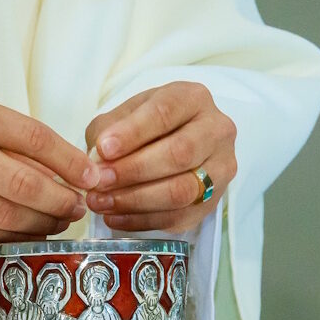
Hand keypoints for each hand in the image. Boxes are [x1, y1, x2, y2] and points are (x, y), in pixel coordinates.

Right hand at [0, 83, 99, 240]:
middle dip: (62, 199)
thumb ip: (2, 129)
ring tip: (60, 219)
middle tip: (81, 205)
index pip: (32, 138)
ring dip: (42, 222)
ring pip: (6, 214)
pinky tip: (28, 228)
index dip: (69, 161)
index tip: (92, 175)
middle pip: (24, 184)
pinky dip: (12, 232)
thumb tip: (56, 162)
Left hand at [83, 82, 236, 232]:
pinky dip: (142, 221)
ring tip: (101, 202)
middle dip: (133, 170)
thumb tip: (98, 160)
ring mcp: (221, 167)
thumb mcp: (125, 115)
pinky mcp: (214, 201)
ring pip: (182, 190)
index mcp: (193, 99)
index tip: (103, 149)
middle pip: (179, 153)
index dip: (133, 133)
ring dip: (136, 200)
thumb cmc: (147, 126)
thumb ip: (108, 130)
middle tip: (99, 181)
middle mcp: (216, 130)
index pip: (165, 113)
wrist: (175, 144)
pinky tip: (115, 217)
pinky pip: (179, 217)